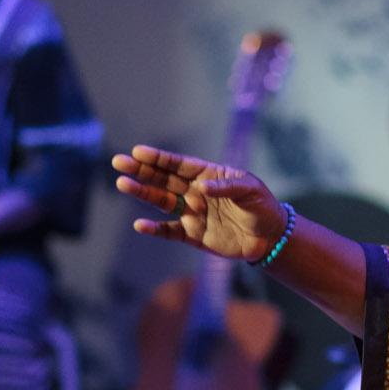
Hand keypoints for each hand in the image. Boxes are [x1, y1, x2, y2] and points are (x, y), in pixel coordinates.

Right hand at [113, 145, 284, 262]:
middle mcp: (195, 192)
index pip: (179, 165)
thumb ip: (227, 187)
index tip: (137, 151)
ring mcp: (192, 213)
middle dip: (141, 171)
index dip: (158, 158)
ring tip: (122, 184)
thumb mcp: (250, 190)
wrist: (269, 237)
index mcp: (208, 175)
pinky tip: (140, 224)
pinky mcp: (193, 235)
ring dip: (142, 193)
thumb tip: (203, 187)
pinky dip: (155, 229)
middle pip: (164, 180)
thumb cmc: (262, 206)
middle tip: (118, 162)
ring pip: (162, 202)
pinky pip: (169, 231)